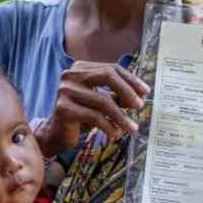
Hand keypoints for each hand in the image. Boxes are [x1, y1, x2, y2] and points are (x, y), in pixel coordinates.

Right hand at [35, 61, 149, 155]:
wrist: (56, 133)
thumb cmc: (80, 116)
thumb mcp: (102, 103)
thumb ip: (118, 96)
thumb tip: (140, 96)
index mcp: (80, 68)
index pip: (111, 68)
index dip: (131, 79)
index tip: (146, 91)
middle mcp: (70, 75)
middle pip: (107, 76)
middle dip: (127, 91)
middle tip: (140, 106)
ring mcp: (65, 91)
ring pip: (103, 101)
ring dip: (121, 117)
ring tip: (132, 128)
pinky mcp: (63, 109)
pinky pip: (94, 117)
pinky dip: (108, 126)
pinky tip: (115, 134)